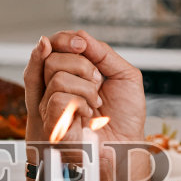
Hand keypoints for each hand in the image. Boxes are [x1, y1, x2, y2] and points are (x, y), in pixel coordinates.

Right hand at [23, 31, 146, 146]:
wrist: (129, 144)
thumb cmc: (126, 116)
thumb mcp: (124, 75)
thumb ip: (103, 52)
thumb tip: (80, 36)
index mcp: (71, 74)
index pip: (54, 48)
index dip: (64, 40)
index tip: (82, 44)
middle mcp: (56, 88)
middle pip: (52, 58)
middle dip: (83, 65)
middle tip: (98, 82)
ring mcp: (51, 106)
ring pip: (57, 78)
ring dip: (87, 88)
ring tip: (96, 102)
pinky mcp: (52, 123)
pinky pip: (58, 98)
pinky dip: (80, 104)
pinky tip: (88, 114)